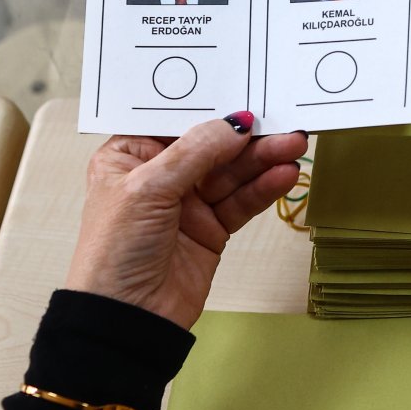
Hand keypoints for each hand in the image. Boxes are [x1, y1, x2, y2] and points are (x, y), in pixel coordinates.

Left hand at [65, 113, 306, 328]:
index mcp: (129, 156)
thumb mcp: (148, 189)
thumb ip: (196, 152)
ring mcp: (188, 203)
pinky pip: (242, 201)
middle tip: (285, 124)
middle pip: (211, 146)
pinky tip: (283, 175)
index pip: (175, 121)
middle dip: (247, 136)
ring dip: (263, 159)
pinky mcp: (212, 229)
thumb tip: (237, 122)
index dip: (210, 106)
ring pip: (232, 173)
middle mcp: (159, 176)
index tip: (247, 89)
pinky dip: (263, 188)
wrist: (126, 320)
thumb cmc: (116, 250)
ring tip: (294, 146)